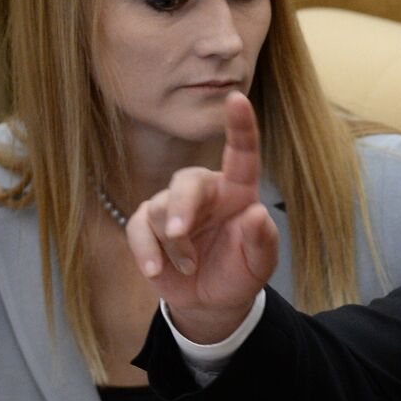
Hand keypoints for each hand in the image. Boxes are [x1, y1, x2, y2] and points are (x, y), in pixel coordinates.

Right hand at [126, 92, 278, 342]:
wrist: (212, 302)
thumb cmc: (240, 271)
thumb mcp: (260, 262)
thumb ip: (261, 240)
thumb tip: (257, 214)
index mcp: (238, 192)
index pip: (242, 154)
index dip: (240, 126)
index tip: (237, 99)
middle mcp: (205, 192)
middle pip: (186, 181)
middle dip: (180, 205)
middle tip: (179, 232)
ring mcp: (173, 208)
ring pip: (160, 209)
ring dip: (174, 245)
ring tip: (191, 267)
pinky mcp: (148, 227)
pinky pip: (138, 228)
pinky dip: (146, 250)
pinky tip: (156, 270)